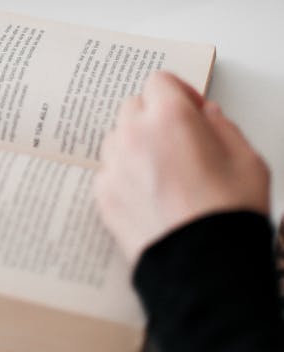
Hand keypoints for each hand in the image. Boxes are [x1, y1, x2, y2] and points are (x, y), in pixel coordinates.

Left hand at [95, 71, 270, 267]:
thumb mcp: (248, 160)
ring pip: (118, 138)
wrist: (205, 270)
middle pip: (134, 107)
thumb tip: (207, 115)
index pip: (160, 81)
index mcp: (170, 117)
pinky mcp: (104, 196)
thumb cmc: (229, 216)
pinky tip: (148, 196)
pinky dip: (124, 176)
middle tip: (179, 142)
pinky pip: (109, 171)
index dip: (178, 93)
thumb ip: (223, 127)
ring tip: (163, 172)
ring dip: (136, 145)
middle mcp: (134, 135)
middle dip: (155, 117)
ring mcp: (114, 165)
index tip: (191, 110)